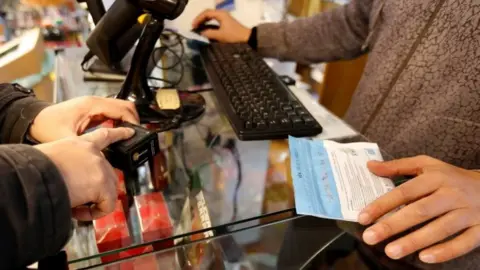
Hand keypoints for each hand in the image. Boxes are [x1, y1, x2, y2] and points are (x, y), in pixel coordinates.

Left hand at [29, 96, 138, 142]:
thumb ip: (88, 147)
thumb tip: (103, 159)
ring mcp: (94, 106)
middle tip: (137, 137)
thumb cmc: (46, 126)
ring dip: (127, 121)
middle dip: (134, 121)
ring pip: (120, 109)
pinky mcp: (92, 112)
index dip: (133, 122)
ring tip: (130, 137)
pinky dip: (119, 123)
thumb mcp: (69, 139)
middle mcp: (95, 103)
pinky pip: (112, 114)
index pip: (123, 109)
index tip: (137, 135)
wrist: (33, 121)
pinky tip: (117, 136)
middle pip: (126, 107)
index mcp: (93, 105)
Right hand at [35, 127, 133, 220]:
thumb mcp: (53, 157)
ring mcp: (100, 167)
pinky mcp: (102, 184)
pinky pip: (107, 205)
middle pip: (108, 172)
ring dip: (94, 201)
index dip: (119, 133)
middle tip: (81, 196)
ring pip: (109, 190)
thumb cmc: (34, 169)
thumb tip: (71, 180)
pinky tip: (79, 211)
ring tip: (74, 205)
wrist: (31, 176)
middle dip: (99, 186)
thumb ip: (69, 164)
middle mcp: (93, 153)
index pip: (103, 135)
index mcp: (79, 142)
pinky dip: (95, 212)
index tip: (130, 131)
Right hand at [192, 9, 250, 42]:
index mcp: (220, 14)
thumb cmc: (234, 35)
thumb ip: (209, 34)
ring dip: (203, 21)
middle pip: (207, 13)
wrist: (246, 37)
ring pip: (210, 16)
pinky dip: (208, 23)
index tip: (193, 26)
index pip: (206, 13)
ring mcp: (223, 17)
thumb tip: (200, 33)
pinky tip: (205, 29)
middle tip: (194, 27)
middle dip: (199, 19)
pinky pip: (213, 20)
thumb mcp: (221, 36)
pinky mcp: (225, 21)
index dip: (198, 19)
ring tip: (197, 28)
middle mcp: (221, 13)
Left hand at [358, 156, 479, 263]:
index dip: (382, 205)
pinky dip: (445, 251)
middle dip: (392, 225)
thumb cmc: (451, 177)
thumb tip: (370, 167)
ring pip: (440, 229)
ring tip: (391, 251)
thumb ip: (397, 167)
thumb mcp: (427, 165)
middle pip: (419, 211)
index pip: (404, 192)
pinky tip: (424, 258)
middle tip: (370, 238)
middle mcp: (451, 194)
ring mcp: (467, 212)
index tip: (363, 217)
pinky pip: (463, 243)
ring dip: (414, 241)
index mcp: (435, 178)